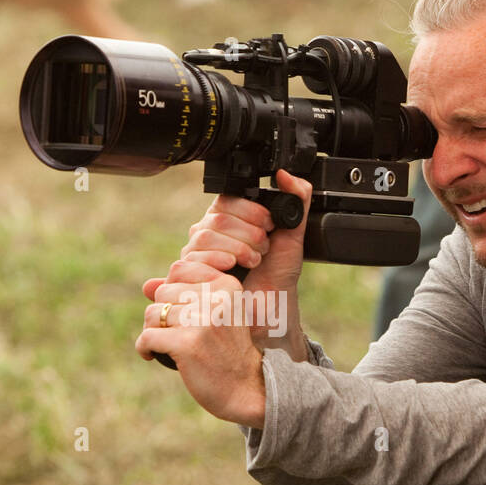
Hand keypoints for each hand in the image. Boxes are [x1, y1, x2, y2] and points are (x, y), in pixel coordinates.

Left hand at [134, 262, 266, 426]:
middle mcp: (217, 298)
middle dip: (162, 314)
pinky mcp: (188, 343)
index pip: (178, 269)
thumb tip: (146, 285)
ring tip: (166, 346)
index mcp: (227, 285)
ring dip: (152, 332)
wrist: (247, 390)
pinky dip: (144, 348)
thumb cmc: (228, 353)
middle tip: (173, 334)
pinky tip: (151, 355)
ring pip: (153, 314)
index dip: (171, 292)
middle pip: (163, 292)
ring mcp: (203, 320)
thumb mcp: (218, 315)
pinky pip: (147, 336)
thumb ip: (186, 295)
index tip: (181, 314)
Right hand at [143, 168, 312, 352]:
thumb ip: (297, 199)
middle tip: (263, 249)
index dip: (250, 211)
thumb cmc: (278, 276)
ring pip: (204, 237)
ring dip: (236, 249)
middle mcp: (208, 233)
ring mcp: (196, 254)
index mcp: (229, 219)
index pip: (227, 199)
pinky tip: (231, 270)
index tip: (270, 226)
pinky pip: (193, 260)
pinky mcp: (189, 276)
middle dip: (247, 233)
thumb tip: (286, 173)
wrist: (272, 310)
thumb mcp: (293, 235)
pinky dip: (217, 262)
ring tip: (253, 262)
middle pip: (216, 218)